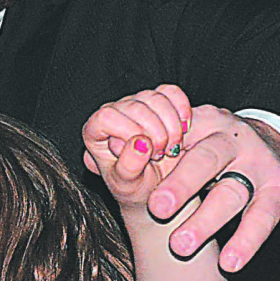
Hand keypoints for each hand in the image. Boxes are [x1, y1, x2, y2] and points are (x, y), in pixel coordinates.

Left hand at [83, 85, 192, 206]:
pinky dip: (182, 109)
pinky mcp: (158, 101)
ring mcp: (136, 104)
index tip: (147, 150)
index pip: (106, 117)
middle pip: (134, 106)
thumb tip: (140, 143)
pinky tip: (184, 130)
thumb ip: (127, 167)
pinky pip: (171, 91)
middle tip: (161, 155)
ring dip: (171, 125)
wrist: (158, 189)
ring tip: (170, 148)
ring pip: (154, 97)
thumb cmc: (134, 188)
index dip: (130, 131)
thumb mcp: (127, 186)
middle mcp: (114, 114)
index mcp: (95, 132)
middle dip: (154, 132)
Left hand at [144, 107, 279, 271]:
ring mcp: (257, 165)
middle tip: (156, 208)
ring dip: (205, 221)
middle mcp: (232, 140)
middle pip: (205, 160)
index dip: (156, 150)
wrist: (274, 147)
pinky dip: (246, 242)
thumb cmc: (213, 147)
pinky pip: (262, 218)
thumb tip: (104, 150)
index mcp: (203, 123)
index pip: (176, 133)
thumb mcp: (188, 136)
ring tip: (179, 245)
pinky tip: (229, 262)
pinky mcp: (277, 190)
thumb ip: (149, 146)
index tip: (138, 164)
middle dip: (180, 184)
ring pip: (231, 193)